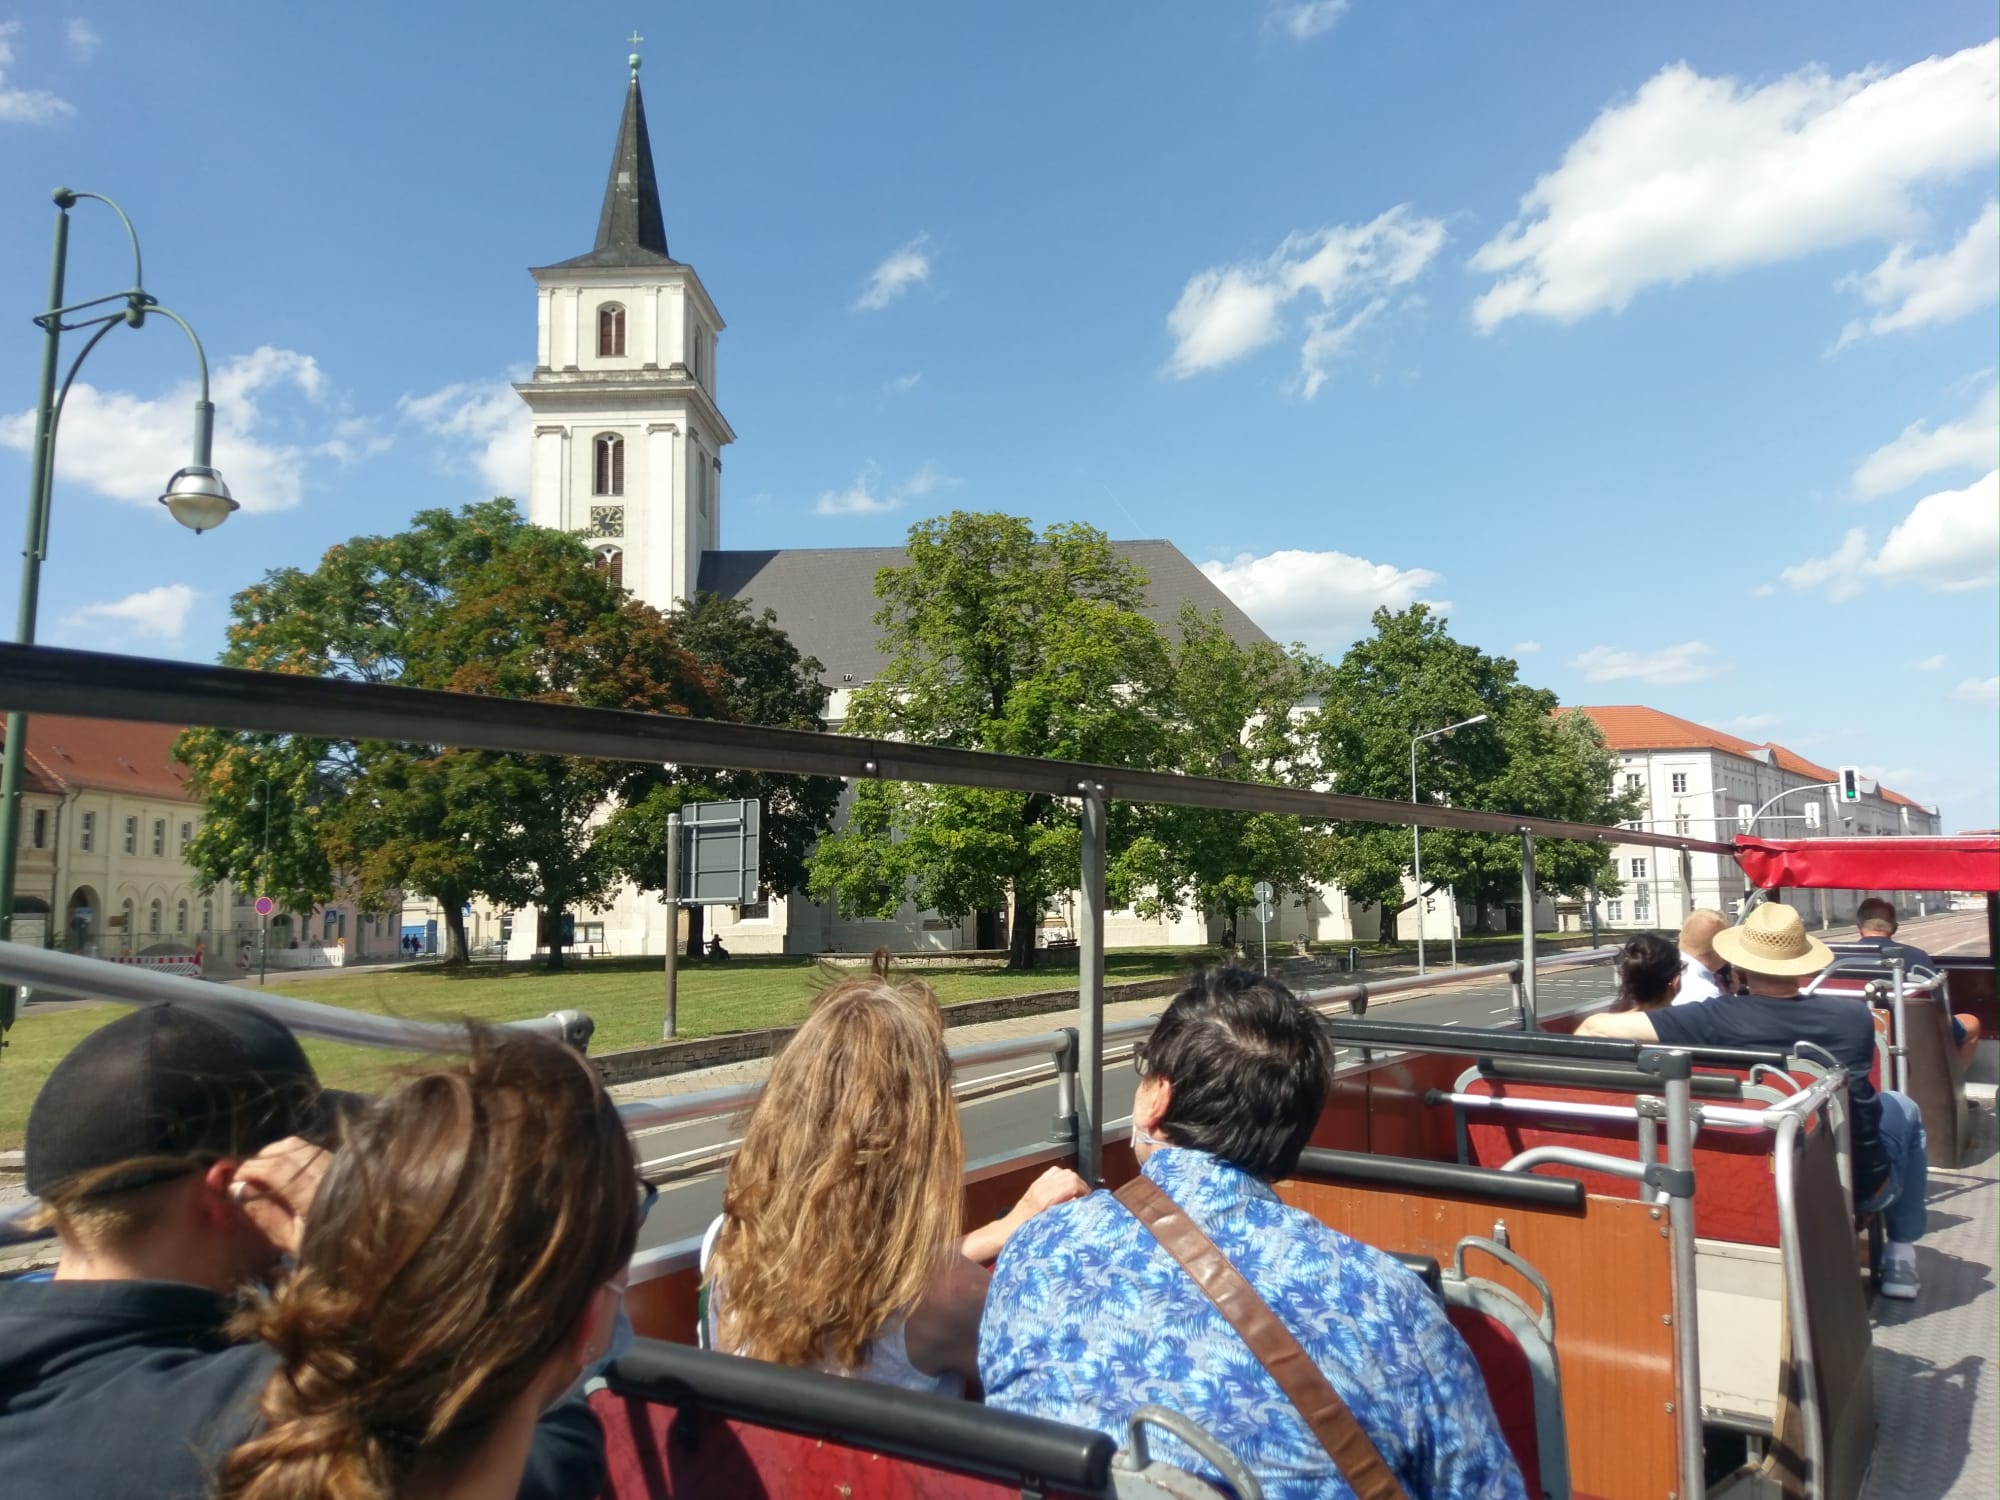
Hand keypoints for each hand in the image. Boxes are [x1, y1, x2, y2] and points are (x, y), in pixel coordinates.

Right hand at [228, 1137, 331, 1255]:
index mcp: (314, 1190)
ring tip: (261, 1175)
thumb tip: (236, 1189)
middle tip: (244, 1177)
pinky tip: (283, 1172)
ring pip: (298, 1145)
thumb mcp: (289, 1240)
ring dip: (275, 1154)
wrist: (369, 1242)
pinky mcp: (341, 1160)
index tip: (231, 1180)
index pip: (275, 1167)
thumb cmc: (326, 1246)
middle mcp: (327, 1168)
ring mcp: (336, 1161)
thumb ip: (263, 1214)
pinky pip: (310, 1148)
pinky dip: (291, 1154)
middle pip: (286, 1149)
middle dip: (259, 1159)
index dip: (249, 1168)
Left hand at [1009, 1166, 1088, 1223]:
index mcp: (1045, 1199)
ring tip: (1077, 1194)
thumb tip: (1080, 1205)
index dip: (1085, 1189)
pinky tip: (1065, 1188)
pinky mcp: (1035, 1184)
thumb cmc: (1026, 1234)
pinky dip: (1063, 1177)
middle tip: (1085, 1198)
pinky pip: (1053, 1172)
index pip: (1072, 1182)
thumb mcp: (1050, 1227)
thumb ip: (1066, 1213)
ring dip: (1073, 1180)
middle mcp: (1041, 1188)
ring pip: (1063, 1172)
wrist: (1007, 1231)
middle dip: (1081, 1185)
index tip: (1089, 1199)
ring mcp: (1038, 1184)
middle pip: (1070, 1175)